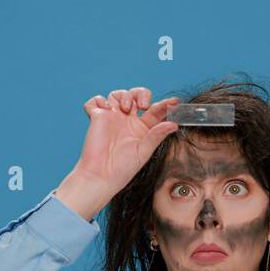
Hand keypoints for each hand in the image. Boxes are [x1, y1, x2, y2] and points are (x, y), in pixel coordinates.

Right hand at [55, 87, 179, 219]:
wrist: (102, 176)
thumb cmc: (123, 169)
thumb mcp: (144, 152)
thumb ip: (157, 135)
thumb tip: (174, 124)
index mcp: (142, 128)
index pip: (155, 110)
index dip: (165, 104)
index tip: (174, 102)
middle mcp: (127, 121)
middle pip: (136, 96)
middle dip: (141, 94)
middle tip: (142, 105)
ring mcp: (112, 118)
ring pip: (117, 95)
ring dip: (123, 95)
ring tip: (124, 108)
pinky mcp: (97, 118)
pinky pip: (95, 102)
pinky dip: (98, 100)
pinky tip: (105, 108)